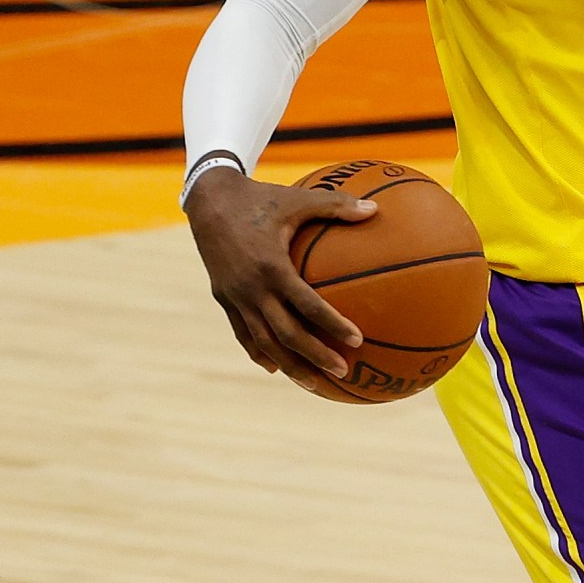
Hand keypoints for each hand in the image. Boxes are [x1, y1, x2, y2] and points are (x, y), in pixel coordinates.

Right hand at [184, 166, 373, 388]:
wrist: (208, 200)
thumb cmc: (260, 197)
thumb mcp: (297, 198)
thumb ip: (336, 206)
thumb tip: (375, 210)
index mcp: (271, 266)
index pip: (307, 305)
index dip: (331, 324)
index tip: (357, 340)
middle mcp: (251, 288)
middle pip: (285, 333)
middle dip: (315, 356)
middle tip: (344, 371)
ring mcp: (234, 297)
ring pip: (263, 342)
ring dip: (290, 365)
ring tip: (316, 385)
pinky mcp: (223, 300)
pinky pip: (243, 333)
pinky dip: (260, 353)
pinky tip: (276, 368)